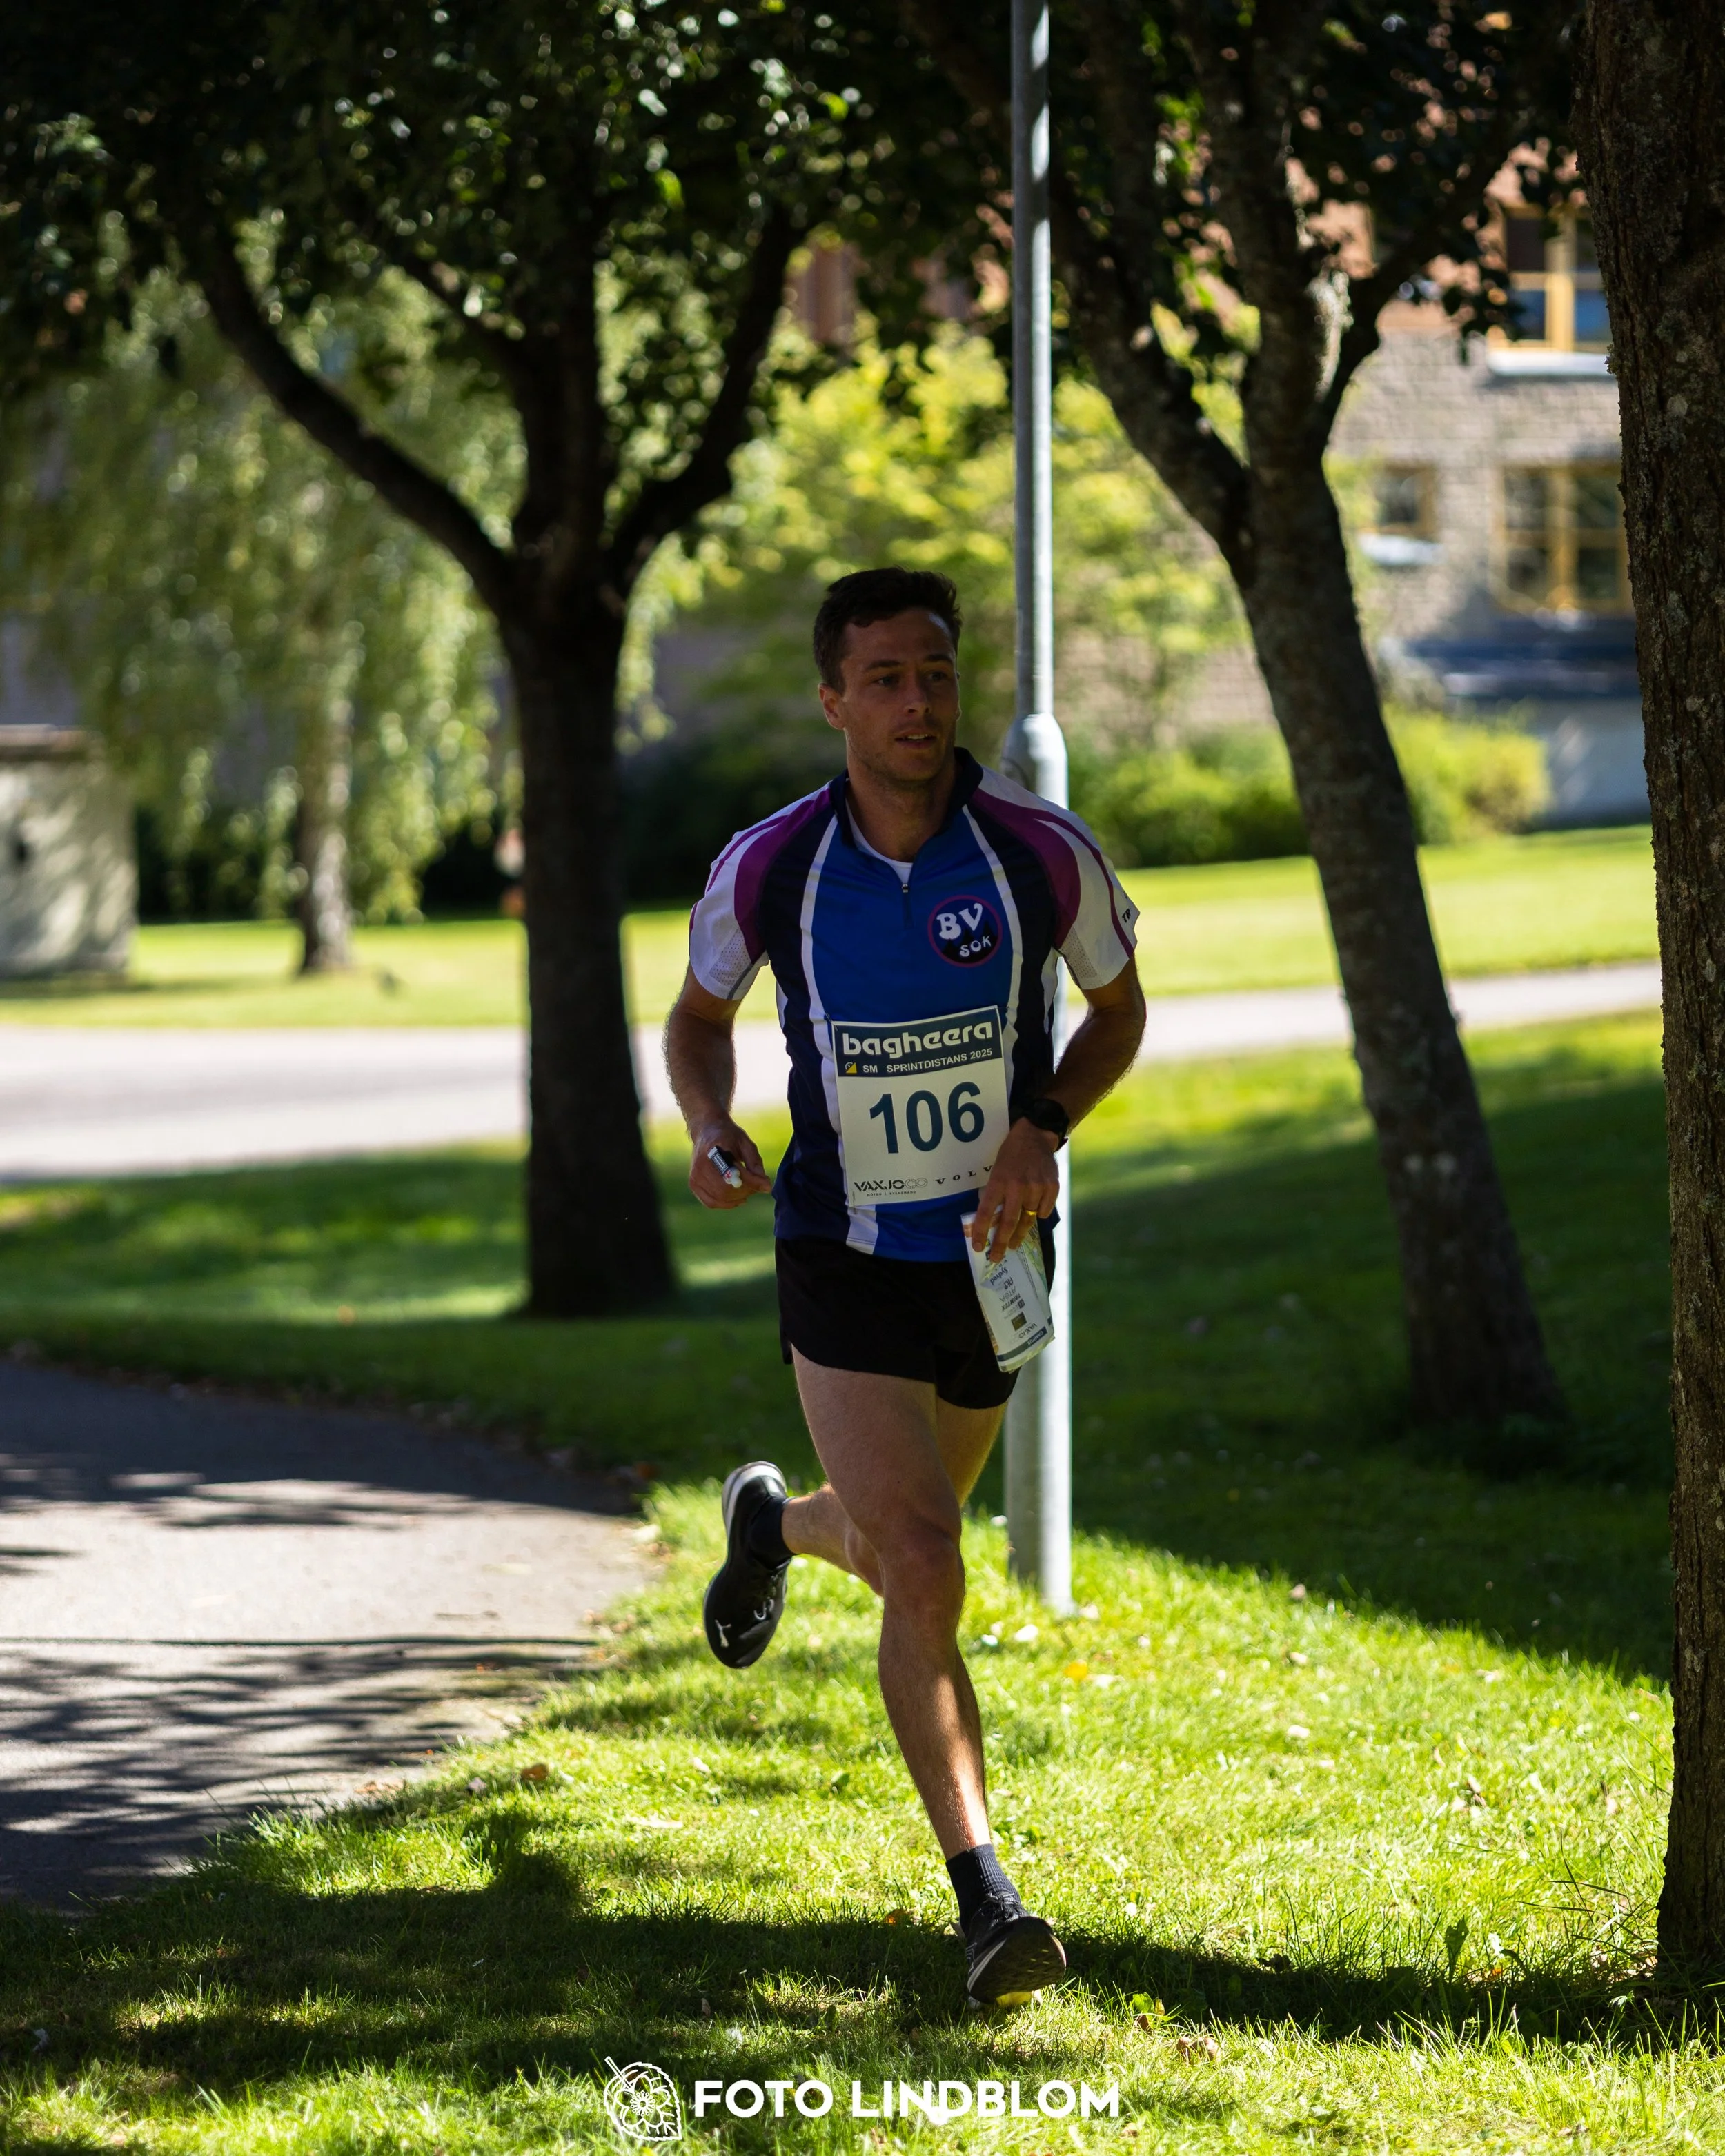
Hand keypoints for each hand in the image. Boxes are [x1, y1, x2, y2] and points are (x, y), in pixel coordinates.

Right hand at [689, 1119, 772, 1209]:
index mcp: (714, 1149)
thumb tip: (766, 1186)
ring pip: (720, 1198)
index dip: (752, 1181)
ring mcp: (695, 1176)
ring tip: (748, 1189)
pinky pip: (711, 1202)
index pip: (734, 1172)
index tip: (766, 1184)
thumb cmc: (729, 1137)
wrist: (707, 1131)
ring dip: (738, 1197)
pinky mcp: (693, 1184)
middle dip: (746, 1190)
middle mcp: (701, 1164)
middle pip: (725, 1189)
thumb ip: (755, 1164)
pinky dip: (727, 1203)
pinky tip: (738, 1198)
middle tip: (756, 1185)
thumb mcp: (746, 1144)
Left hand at [969, 1118, 1059, 1260]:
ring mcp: (1036, 1187)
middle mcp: (1017, 1186)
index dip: (981, 1232)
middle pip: (1009, 1223)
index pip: (986, 1213)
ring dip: (1020, 1234)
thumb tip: (990, 1221)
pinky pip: (1043, 1211)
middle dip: (1001, 1244)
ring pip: (1028, 1220)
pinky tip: (1033, 1212)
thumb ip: (995, 1193)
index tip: (978, 1247)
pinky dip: (1038, 1214)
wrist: (1035, 1136)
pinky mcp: (1052, 1187)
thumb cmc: (1010, 1155)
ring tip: (1014, 1243)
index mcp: (999, 1181)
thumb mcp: (995, 1170)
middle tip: (997, 1257)